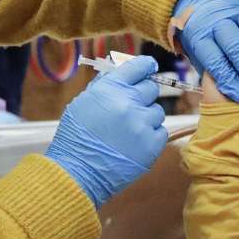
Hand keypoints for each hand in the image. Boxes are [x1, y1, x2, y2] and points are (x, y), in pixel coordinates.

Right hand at [44, 56, 168, 206]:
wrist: (78, 172)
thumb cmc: (77, 137)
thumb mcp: (84, 102)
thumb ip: (105, 83)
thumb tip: (121, 66)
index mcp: (110, 89)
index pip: (139, 67)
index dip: (145, 67)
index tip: (149, 68)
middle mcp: (129, 103)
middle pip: (151, 88)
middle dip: (142, 95)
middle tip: (130, 108)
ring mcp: (142, 124)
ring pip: (157, 111)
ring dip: (146, 117)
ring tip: (128, 130)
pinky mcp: (153, 144)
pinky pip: (161, 131)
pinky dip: (150, 135)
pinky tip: (134, 143)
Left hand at [174, 0, 238, 101]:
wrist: (201, 3)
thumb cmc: (203, 38)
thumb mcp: (198, 54)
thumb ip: (210, 71)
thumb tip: (226, 96)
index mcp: (200, 38)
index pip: (214, 59)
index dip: (227, 78)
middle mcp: (217, 24)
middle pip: (235, 46)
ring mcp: (234, 13)